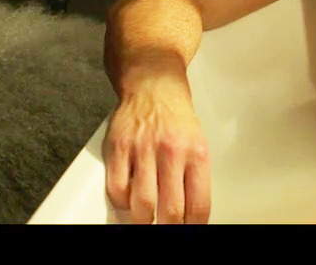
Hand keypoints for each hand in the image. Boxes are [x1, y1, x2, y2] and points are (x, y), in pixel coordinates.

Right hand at [103, 73, 210, 223]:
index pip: (198, 205)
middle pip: (170, 210)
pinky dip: (121, 202)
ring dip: (142, 220)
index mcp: (196, 154)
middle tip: (164, 227)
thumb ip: (194, 178)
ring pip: (141, 204)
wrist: (154, 86)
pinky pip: (117, 189)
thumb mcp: (198, 145)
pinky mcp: (118, 148)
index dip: (192, 227)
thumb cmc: (176, 119)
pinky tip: (128, 199)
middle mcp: (171, 152)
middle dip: (167, 227)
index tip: (187, 230)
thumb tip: (191, 215)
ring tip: (145, 219)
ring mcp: (143, 150)